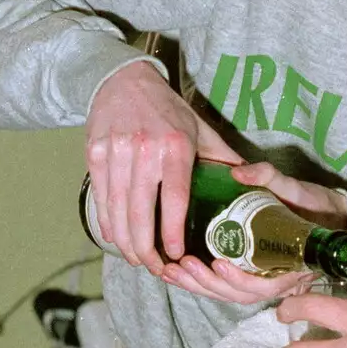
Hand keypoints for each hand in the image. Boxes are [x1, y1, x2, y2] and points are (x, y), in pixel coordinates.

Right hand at [86, 60, 234, 278]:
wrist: (123, 80)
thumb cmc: (168, 109)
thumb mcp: (201, 129)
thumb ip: (224, 159)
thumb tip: (252, 186)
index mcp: (175, 146)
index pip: (174, 199)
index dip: (172, 231)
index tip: (177, 255)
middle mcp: (144, 150)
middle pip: (140, 212)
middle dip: (146, 248)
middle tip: (155, 268)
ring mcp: (115, 151)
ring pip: (117, 209)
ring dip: (126, 241)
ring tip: (137, 260)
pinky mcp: (94, 153)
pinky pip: (100, 196)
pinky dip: (107, 222)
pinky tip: (116, 238)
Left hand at [158, 157, 346, 305]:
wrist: (325, 213)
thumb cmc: (314, 204)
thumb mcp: (297, 188)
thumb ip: (269, 177)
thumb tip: (237, 172)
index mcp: (293, 265)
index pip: (265, 286)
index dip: (239, 280)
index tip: (218, 263)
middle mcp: (278, 280)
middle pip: (240, 295)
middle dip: (208, 284)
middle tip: (183, 265)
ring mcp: (262, 280)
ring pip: (228, 295)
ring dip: (197, 286)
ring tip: (171, 272)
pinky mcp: (248, 274)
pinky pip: (223, 287)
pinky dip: (198, 283)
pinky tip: (174, 274)